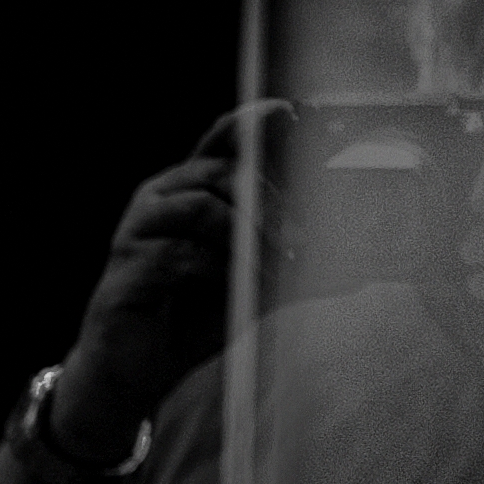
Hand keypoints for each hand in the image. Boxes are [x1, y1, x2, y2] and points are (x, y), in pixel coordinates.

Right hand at [46, 106, 270, 458]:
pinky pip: (179, 254)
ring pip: (201, 207)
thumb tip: (356, 272)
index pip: (222, 142)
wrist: (135, 371)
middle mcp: (161, 199)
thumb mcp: (252, 288)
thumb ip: (291, 269)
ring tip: (277, 262)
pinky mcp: (127, 268)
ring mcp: (139, 230)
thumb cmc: (190, 318)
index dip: (253, 123)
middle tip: (302, 232)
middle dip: (268, 198)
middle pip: (219, 171)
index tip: (289, 112)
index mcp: (191, 191)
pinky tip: (239, 286)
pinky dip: (218, 269)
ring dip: (247, 234)